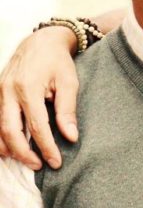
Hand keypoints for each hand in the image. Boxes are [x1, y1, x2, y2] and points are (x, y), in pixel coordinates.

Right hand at [0, 26, 79, 169]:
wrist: (41, 41)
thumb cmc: (58, 61)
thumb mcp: (69, 82)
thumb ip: (68, 110)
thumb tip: (71, 136)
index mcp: (28, 88)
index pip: (37, 126)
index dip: (46, 147)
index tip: (56, 161)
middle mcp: (8, 91)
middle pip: (10, 132)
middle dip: (24, 153)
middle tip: (39, 166)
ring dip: (9, 149)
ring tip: (27, 159)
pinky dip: (1, 137)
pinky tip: (11, 147)